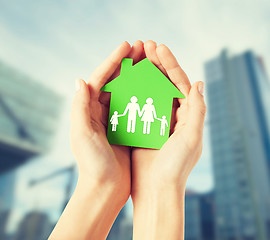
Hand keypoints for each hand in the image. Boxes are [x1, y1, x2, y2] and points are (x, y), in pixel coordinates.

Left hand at [70, 40, 143, 201]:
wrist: (105, 188)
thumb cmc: (92, 165)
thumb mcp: (82, 135)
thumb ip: (79, 108)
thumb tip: (80, 80)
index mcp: (88, 111)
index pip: (100, 79)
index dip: (113, 61)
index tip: (127, 46)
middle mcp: (100, 112)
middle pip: (115, 81)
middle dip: (127, 63)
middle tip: (141, 47)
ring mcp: (115, 119)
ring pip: (127, 91)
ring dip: (137, 75)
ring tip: (150, 60)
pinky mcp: (126, 128)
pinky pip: (136, 106)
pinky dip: (144, 94)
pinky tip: (155, 85)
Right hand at [131, 41, 205, 239]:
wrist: (156, 190)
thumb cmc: (175, 168)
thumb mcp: (191, 138)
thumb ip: (197, 110)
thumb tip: (198, 83)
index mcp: (186, 115)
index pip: (179, 82)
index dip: (170, 64)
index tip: (158, 48)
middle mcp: (172, 115)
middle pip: (164, 83)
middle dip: (155, 63)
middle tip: (143, 45)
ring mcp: (155, 120)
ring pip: (149, 90)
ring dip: (142, 73)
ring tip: (133, 57)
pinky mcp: (141, 127)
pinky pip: (136, 104)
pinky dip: (131, 91)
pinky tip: (123, 80)